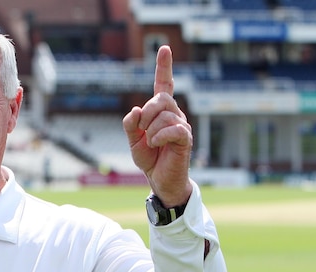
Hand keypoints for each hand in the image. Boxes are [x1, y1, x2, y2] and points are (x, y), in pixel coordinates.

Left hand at [122, 45, 192, 206]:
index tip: (164, 48)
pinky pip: (172, 129)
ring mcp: (181, 124)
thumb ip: (130, 124)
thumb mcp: (132, 140)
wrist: (159, 178)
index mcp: (161, 111)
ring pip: (164, 115)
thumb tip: (135, 110)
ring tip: (152, 144)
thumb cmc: (148, 158)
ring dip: (151, 131)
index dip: (164, 67)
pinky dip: (159, 137)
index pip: (163, 85)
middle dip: (146, 113)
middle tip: (142, 131)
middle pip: (160, 98)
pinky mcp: (185, 137)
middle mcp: (174, 113)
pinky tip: (157, 145)